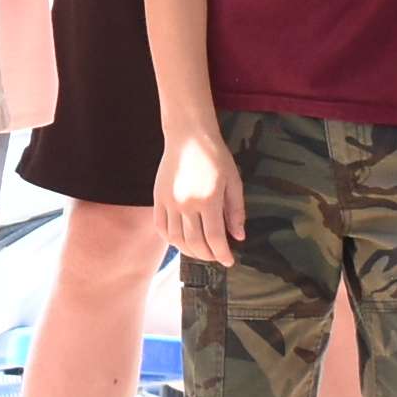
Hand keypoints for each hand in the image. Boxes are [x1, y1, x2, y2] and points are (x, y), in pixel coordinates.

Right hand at [154, 120, 241, 263]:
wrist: (189, 136)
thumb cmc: (215, 156)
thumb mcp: (234, 182)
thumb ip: (236, 211)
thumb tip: (238, 237)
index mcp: (209, 200)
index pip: (215, 238)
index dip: (223, 254)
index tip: (229, 260)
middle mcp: (186, 204)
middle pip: (195, 243)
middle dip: (208, 256)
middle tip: (216, 257)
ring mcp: (170, 202)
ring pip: (176, 239)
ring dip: (189, 251)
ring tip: (200, 251)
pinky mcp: (158, 198)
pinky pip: (161, 227)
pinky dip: (171, 240)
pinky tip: (181, 241)